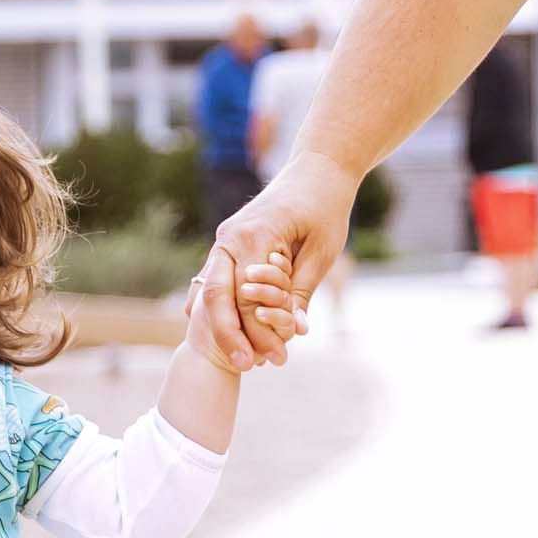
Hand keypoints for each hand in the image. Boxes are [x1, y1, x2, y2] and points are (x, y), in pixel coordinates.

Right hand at [199, 155, 357, 371]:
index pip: (248, 298)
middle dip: (231, 336)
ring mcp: (224, 239)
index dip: (261, 333)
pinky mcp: (228, 243)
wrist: (317, 169)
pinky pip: (215, 281)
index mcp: (254, 236)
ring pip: (211, 291)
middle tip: (250, 367)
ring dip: (225, 325)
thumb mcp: (322, 251)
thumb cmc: (325, 207)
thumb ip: (302, 291)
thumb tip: (293, 331)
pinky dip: (219, 307)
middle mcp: (230, 237)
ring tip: (244, 356)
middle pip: (218, 298)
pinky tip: (227, 333)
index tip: (279, 358)